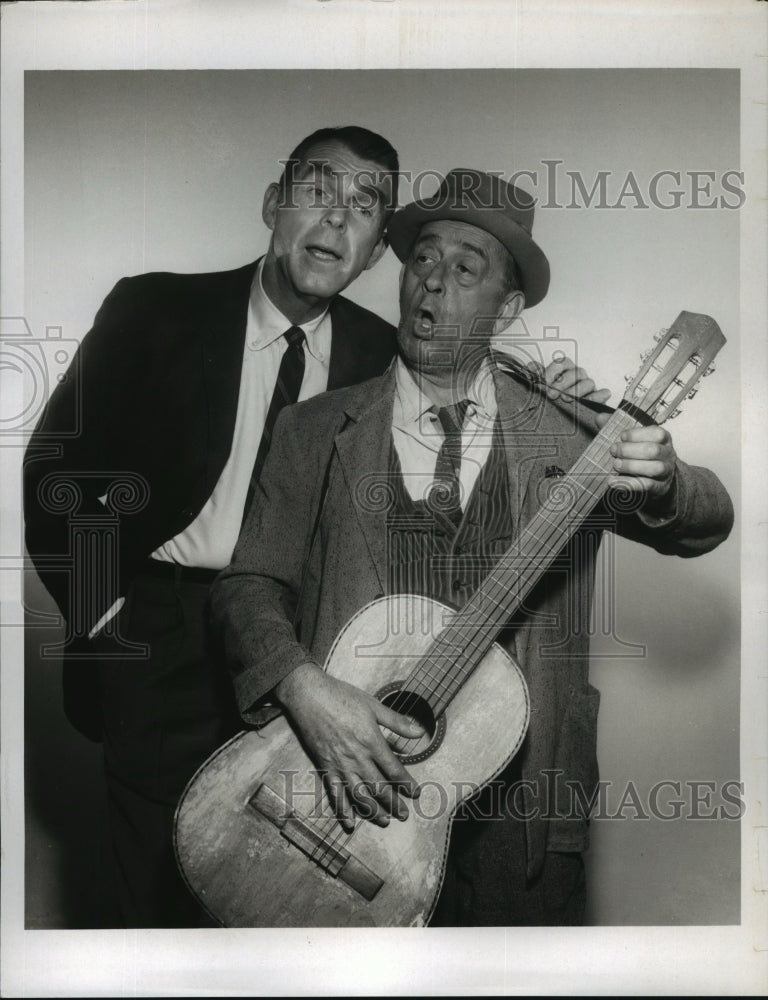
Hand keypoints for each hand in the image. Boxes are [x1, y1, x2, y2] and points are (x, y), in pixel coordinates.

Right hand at [274, 662, 423, 830]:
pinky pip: (335, 793)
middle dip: (393, 803)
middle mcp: (357, 758)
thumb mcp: (374, 705)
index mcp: (372, 742)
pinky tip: (349, 823)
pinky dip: (343, 810)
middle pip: (379, 787)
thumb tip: (420, 732)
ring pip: (359, 795)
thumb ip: (397, 722)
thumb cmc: (342, 697)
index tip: (415, 793)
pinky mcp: (325, 767)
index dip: (407, 784)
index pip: (394, 770)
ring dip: (373, 811)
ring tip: (384, 821)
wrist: (309, 697)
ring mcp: (340, 765)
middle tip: (404, 815)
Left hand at [535, 355, 611, 404]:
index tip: (544, 380)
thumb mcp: (541, 384)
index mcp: (564, 369)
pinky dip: (598, 396)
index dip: (553, 370)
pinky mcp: (596, 398)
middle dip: (563, 383)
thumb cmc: (552, 395)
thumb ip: (536, 374)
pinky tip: (590, 401)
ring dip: (577, 390)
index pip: (561, 363)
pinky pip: (602, 394)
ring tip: (566, 399)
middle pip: (575, 372)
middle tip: (552, 394)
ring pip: (588, 383)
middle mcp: (577, 375)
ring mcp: (587, 386)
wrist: (559, 414)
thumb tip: (530, 367)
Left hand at [596, 413, 677, 499]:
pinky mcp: (660, 487)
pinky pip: (647, 486)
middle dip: (630, 450)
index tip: (621, 436)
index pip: (657, 433)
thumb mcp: (633, 439)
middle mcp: (668, 454)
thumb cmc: (642, 453)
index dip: (637, 434)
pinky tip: (612, 481)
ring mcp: (666, 472)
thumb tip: (599, 417)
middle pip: (654, 450)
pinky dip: (628, 483)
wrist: (657, 477)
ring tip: (615, 464)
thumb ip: (617, 426)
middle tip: (613, 450)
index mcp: (664, 439)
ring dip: (631, 466)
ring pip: (654, 468)